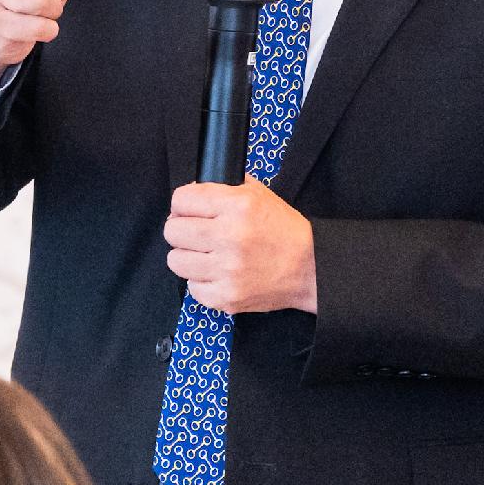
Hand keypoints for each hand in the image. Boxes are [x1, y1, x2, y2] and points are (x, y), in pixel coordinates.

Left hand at [166, 181, 318, 315]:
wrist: (311, 269)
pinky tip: (217, 274)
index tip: (187, 211)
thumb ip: (226, 188)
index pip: (181, 200)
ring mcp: (226, 269)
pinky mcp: (226, 296)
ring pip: (176, 260)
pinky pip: (192, 287)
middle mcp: (229, 236)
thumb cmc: (285, 232)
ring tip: (205, 255)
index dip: (182, 205)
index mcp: (237, 206)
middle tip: (195, 234)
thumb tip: (194, 189)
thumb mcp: (261, 195)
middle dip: (181, 230)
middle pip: (172, 231)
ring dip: (187, 257)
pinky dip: (201, 281)